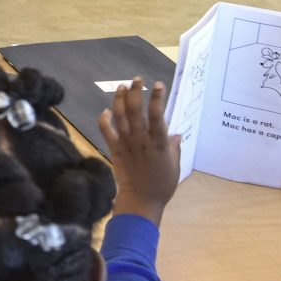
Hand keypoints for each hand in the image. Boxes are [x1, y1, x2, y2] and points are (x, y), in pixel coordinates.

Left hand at [100, 77, 180, 224]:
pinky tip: (107, 110)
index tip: (158, 84)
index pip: (158, 115)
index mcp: (158, 143)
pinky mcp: (115, 150)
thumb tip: (175, 134)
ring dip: (120, 99)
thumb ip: (174, 148)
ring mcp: (126, 144)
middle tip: (137, 79)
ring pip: (120, 116)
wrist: (140, 202)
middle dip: (136, 91)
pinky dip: (105, 119)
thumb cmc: (161, 185)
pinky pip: (107, 131)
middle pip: (136, 110)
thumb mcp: (175, 166)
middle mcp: (141, 140)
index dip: (157, 98)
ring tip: (122, 86)